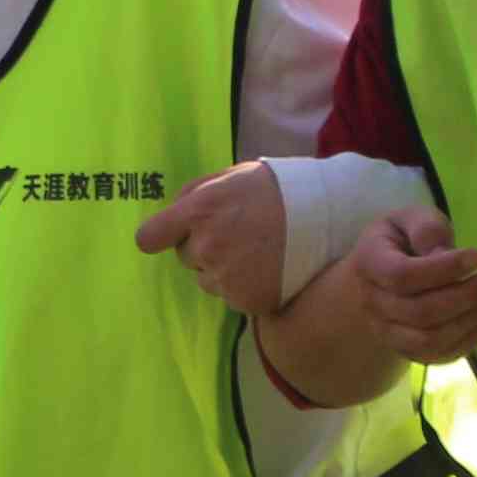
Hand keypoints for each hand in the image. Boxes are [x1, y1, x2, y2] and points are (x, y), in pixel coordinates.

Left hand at [132, 162, 292, 315]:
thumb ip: (195, 194)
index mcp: (199, 211)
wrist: (326, 213)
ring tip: (257, 252)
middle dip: (204, 249)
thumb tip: (170, 216)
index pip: (149, 238)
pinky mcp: (247, 300)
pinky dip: (246, 287)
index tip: (167, 237)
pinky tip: (268, 268)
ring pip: (208, 281)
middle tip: (238, 235)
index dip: (159, 237)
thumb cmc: (277, 188)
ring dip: (224, 270)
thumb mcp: (231, 176)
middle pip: (185, 258)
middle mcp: (207, 247)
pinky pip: (232, 297)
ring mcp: (226, 278)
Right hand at [343, 207, 476, 363]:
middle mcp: (372, 305)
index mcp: (369, 264)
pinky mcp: (408, 351)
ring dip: (472, 319)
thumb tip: (444, 256)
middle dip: (469, 295)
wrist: (381, 276)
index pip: (402, 276)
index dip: (444, 269)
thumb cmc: (402, 240)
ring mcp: (388, 333)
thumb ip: (427, 229)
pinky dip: (471, 337)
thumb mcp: (411, 219)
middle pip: (420, 312)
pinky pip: (441, 354)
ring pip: (431, 340)